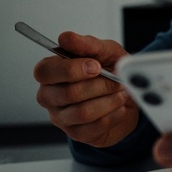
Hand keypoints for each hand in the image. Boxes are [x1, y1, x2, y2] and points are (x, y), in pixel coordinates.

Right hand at [34, 32, 138, 147]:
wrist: (127, 96)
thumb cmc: (111, 71)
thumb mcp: (106, 52)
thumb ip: (88, 45)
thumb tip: (66, 37)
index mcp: (51, 72)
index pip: (44, 72)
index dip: (70, 69)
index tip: (95, 66)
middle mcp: (50, 96)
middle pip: (68, 93)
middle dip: (100, 85)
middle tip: (117, 80)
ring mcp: (61, 117)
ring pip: (83, 112)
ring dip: (109, 101)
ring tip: (122, 93)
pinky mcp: (77, 134)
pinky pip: (95, 126)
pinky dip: (114, 114)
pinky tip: (120, 106)